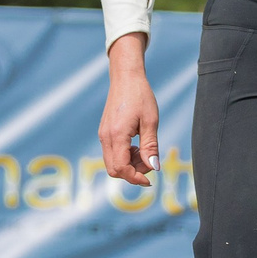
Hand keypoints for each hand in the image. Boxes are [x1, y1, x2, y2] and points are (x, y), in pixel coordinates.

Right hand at [98, 34, 160, 184]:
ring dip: (129, 164)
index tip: (150, 180)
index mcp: (117, 135)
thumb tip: (153, 168)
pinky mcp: (104, 132)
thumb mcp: (151, 122)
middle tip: (149, 161)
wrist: (126, 77)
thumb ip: (151, 147)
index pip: (121, 168)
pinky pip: (111, 153)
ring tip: (145, 150)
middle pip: (114, 170)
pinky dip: (124, 156)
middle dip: (132, 172)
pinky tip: (137, 145)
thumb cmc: (140, 96)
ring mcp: (103, 135)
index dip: (135, 178)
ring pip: (112, 163)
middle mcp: (105, 137)